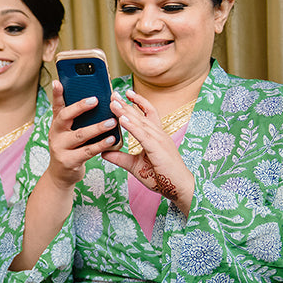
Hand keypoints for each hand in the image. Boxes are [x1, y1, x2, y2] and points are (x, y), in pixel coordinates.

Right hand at [41, 80, 119, 190]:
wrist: (61, 175)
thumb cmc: (71, 148)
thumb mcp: (69, 132)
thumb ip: (78, 118)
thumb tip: (96, 99)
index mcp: (57, 123)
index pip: (56, 105)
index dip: (56, 94)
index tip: (58, 82)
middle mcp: (55, 134)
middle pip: (64, 117)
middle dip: (79, 107)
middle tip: (95, 100)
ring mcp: (60, 148)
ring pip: (80, 135)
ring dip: (97, 128)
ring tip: (112, 121)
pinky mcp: (68, 161)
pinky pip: (87, 151)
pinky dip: (101, 145)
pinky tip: (112, 139)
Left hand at [100, 90, 194, 215]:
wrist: (179, 188)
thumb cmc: (161, 176)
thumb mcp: (135, 166)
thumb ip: (120, 158)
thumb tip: (104, 152)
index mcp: (156, 137)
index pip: (147, 114)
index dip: (137, 103)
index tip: (125, 94)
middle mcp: (159, 135)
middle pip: (141, 115)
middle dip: (126, 103)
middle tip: (112, 94)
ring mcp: (160, 140)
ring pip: (140, 122)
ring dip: (126, 112)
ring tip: (113, 103)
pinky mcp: (158, 149)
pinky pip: (142, 135)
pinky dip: (132, 126)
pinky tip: (122, 119)